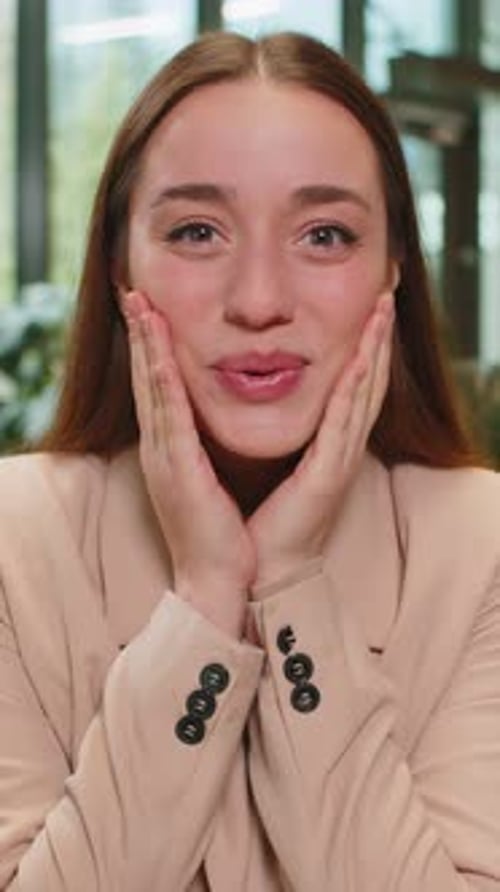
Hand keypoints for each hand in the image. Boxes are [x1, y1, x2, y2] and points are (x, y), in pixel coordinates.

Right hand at [121, 291, 255, 637]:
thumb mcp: (208, 481)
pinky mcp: (178, 469)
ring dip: (147, 343)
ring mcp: (165, 458)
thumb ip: (204, 451)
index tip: (149, 311)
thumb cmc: (219, 533)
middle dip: (141, 333)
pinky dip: (163, 379)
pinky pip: (171, 416)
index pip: (158, 387)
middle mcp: (161, 448)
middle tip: (134, 292)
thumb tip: (210, 425)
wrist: (217, 580)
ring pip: (153, 388)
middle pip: (148, 378)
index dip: (152, 348)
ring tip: (140, 303)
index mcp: (171, 449)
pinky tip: (160, 350)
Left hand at [247, 293, 394, 590]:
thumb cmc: (259, 520)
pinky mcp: (328, 476)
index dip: (364, 345)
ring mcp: (338, 461)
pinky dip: (355, 388)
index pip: (351, 384)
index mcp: (326, 444)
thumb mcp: (273, 463)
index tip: (367, 307)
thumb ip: (281, 433)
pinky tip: (361, 359)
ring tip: (383, 310)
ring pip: (363, 394)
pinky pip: (343, 423)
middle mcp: (340, 448)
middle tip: (386, 293)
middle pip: (366, 380)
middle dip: (377, 336)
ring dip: (375, 350)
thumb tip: (264, 398)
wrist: (255, 569)